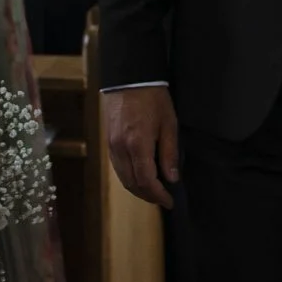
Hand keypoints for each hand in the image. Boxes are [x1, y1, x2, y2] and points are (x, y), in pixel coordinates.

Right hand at [105, 85, 179, 208]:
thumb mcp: (169, 124)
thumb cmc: (153, 99)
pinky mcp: (109, 143)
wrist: (130, 80)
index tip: (169, 201)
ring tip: (154, 192)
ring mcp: (112, 147)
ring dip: (137, 189)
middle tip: (163, 199)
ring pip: (122, 178)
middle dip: (148, 196)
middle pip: (132, 184)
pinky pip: (118, 168)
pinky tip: (140, 178)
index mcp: (138, 145)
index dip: (158, 195)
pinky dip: (129, 178)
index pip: (146, 181)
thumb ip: (169, 153)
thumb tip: (172, 178)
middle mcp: (121, 149)